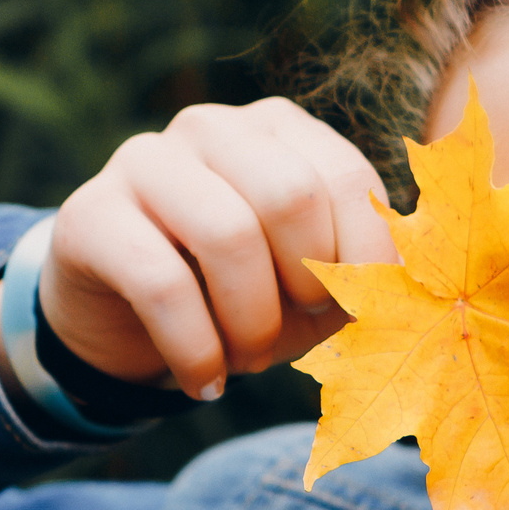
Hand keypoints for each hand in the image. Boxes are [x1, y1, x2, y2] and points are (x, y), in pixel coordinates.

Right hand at [27, 98, 397, 399]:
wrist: (123, 323)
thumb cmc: (237, 298)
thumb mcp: (310, 287)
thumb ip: (363, 275)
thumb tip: (418, 286)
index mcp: (279, 130)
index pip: (346, 178)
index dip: (361, 261)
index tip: (347, 313)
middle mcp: (211, 128)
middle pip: (289, 196)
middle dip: (303, 286)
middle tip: (290, 334)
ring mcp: (144, 162)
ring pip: (227, 235)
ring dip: (250, 324)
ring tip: (245, 361)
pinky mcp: (90, 215)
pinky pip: (160, 284)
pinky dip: (196, 350)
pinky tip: (204, 381)